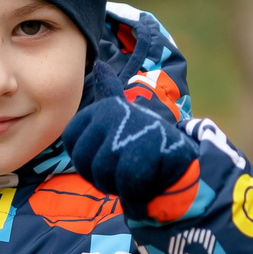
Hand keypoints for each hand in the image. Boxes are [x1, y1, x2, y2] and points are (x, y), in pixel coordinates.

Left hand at [62, 83, 202, 223]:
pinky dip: (134, 188)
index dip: (84, 159)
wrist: (181, 159)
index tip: (105, 154)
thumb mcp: (123, 113)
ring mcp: (131, 132)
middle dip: (99, 175)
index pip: (71, 143)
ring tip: (133, 171)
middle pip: (83, 162)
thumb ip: (108, 92)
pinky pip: (124, 182)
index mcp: (103, 108)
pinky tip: (147, 178)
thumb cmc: (144, 140)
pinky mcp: (148, 153)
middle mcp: (114, 115)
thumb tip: (100, 65)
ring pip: (102, 174)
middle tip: (121, 167)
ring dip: (116, 183)